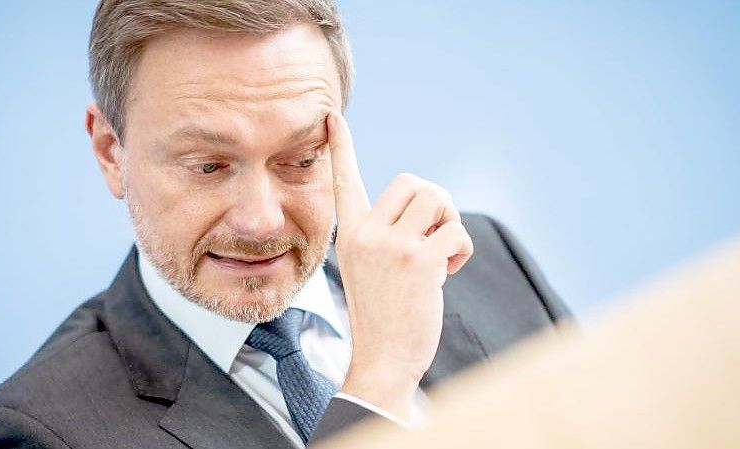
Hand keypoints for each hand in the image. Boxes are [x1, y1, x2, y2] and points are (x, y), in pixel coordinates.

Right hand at [327, 112, 473, 418]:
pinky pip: (455, 229)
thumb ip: (386, 236)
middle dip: (436, 203)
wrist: (382, 360)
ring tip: (443, 253)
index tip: (333, 117)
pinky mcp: (419, 260)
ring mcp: (392, 246)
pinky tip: (451, 271)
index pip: (344, 182)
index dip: (341, 148)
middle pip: (413, 181)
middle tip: (436, 233)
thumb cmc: (383, 316)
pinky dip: (462, 248)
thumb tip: (428, 210)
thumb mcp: (369, 269)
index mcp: (351, 234)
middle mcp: (366, 234)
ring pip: (437, 198)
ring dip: (450, 222)